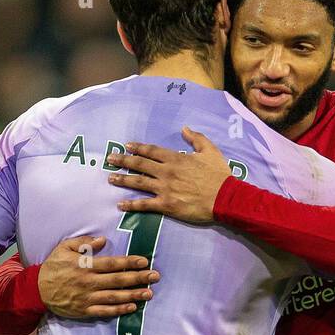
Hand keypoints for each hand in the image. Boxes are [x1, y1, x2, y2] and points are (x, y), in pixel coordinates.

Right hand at [39, 235, 159, 318]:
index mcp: (85, 265)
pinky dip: (119, 310)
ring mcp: (88, 298)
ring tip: (149, 293)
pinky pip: (105, 311)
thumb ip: (84, 242)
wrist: (37, 290)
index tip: (144, 261)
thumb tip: (103, 239)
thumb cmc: (53, 266)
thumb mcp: (64, 248)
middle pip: (118, 280)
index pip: (112, 264)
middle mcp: (89, 282)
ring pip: (115, 297)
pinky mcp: (85, 310)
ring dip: (134, 295)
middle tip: (155, 276)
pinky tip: (132, 307)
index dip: (130, 262)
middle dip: (138, 278)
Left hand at [106, 128, 231, 223]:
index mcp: (176, 159)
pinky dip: (132, 205)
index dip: (138, 148)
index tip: (127, 146)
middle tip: (110, 158)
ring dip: (123, 179)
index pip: (152, 151)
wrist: (225, 198)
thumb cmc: (219, 175)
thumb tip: (185, 129)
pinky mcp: (166, 205)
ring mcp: (164, 189)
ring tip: (110, 178)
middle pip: (140, 164)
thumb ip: (196, 138)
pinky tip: (120, 205)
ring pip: (138, 182)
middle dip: (123, 160)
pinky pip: (145, 205)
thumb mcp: (210, 151)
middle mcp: (166, 172)